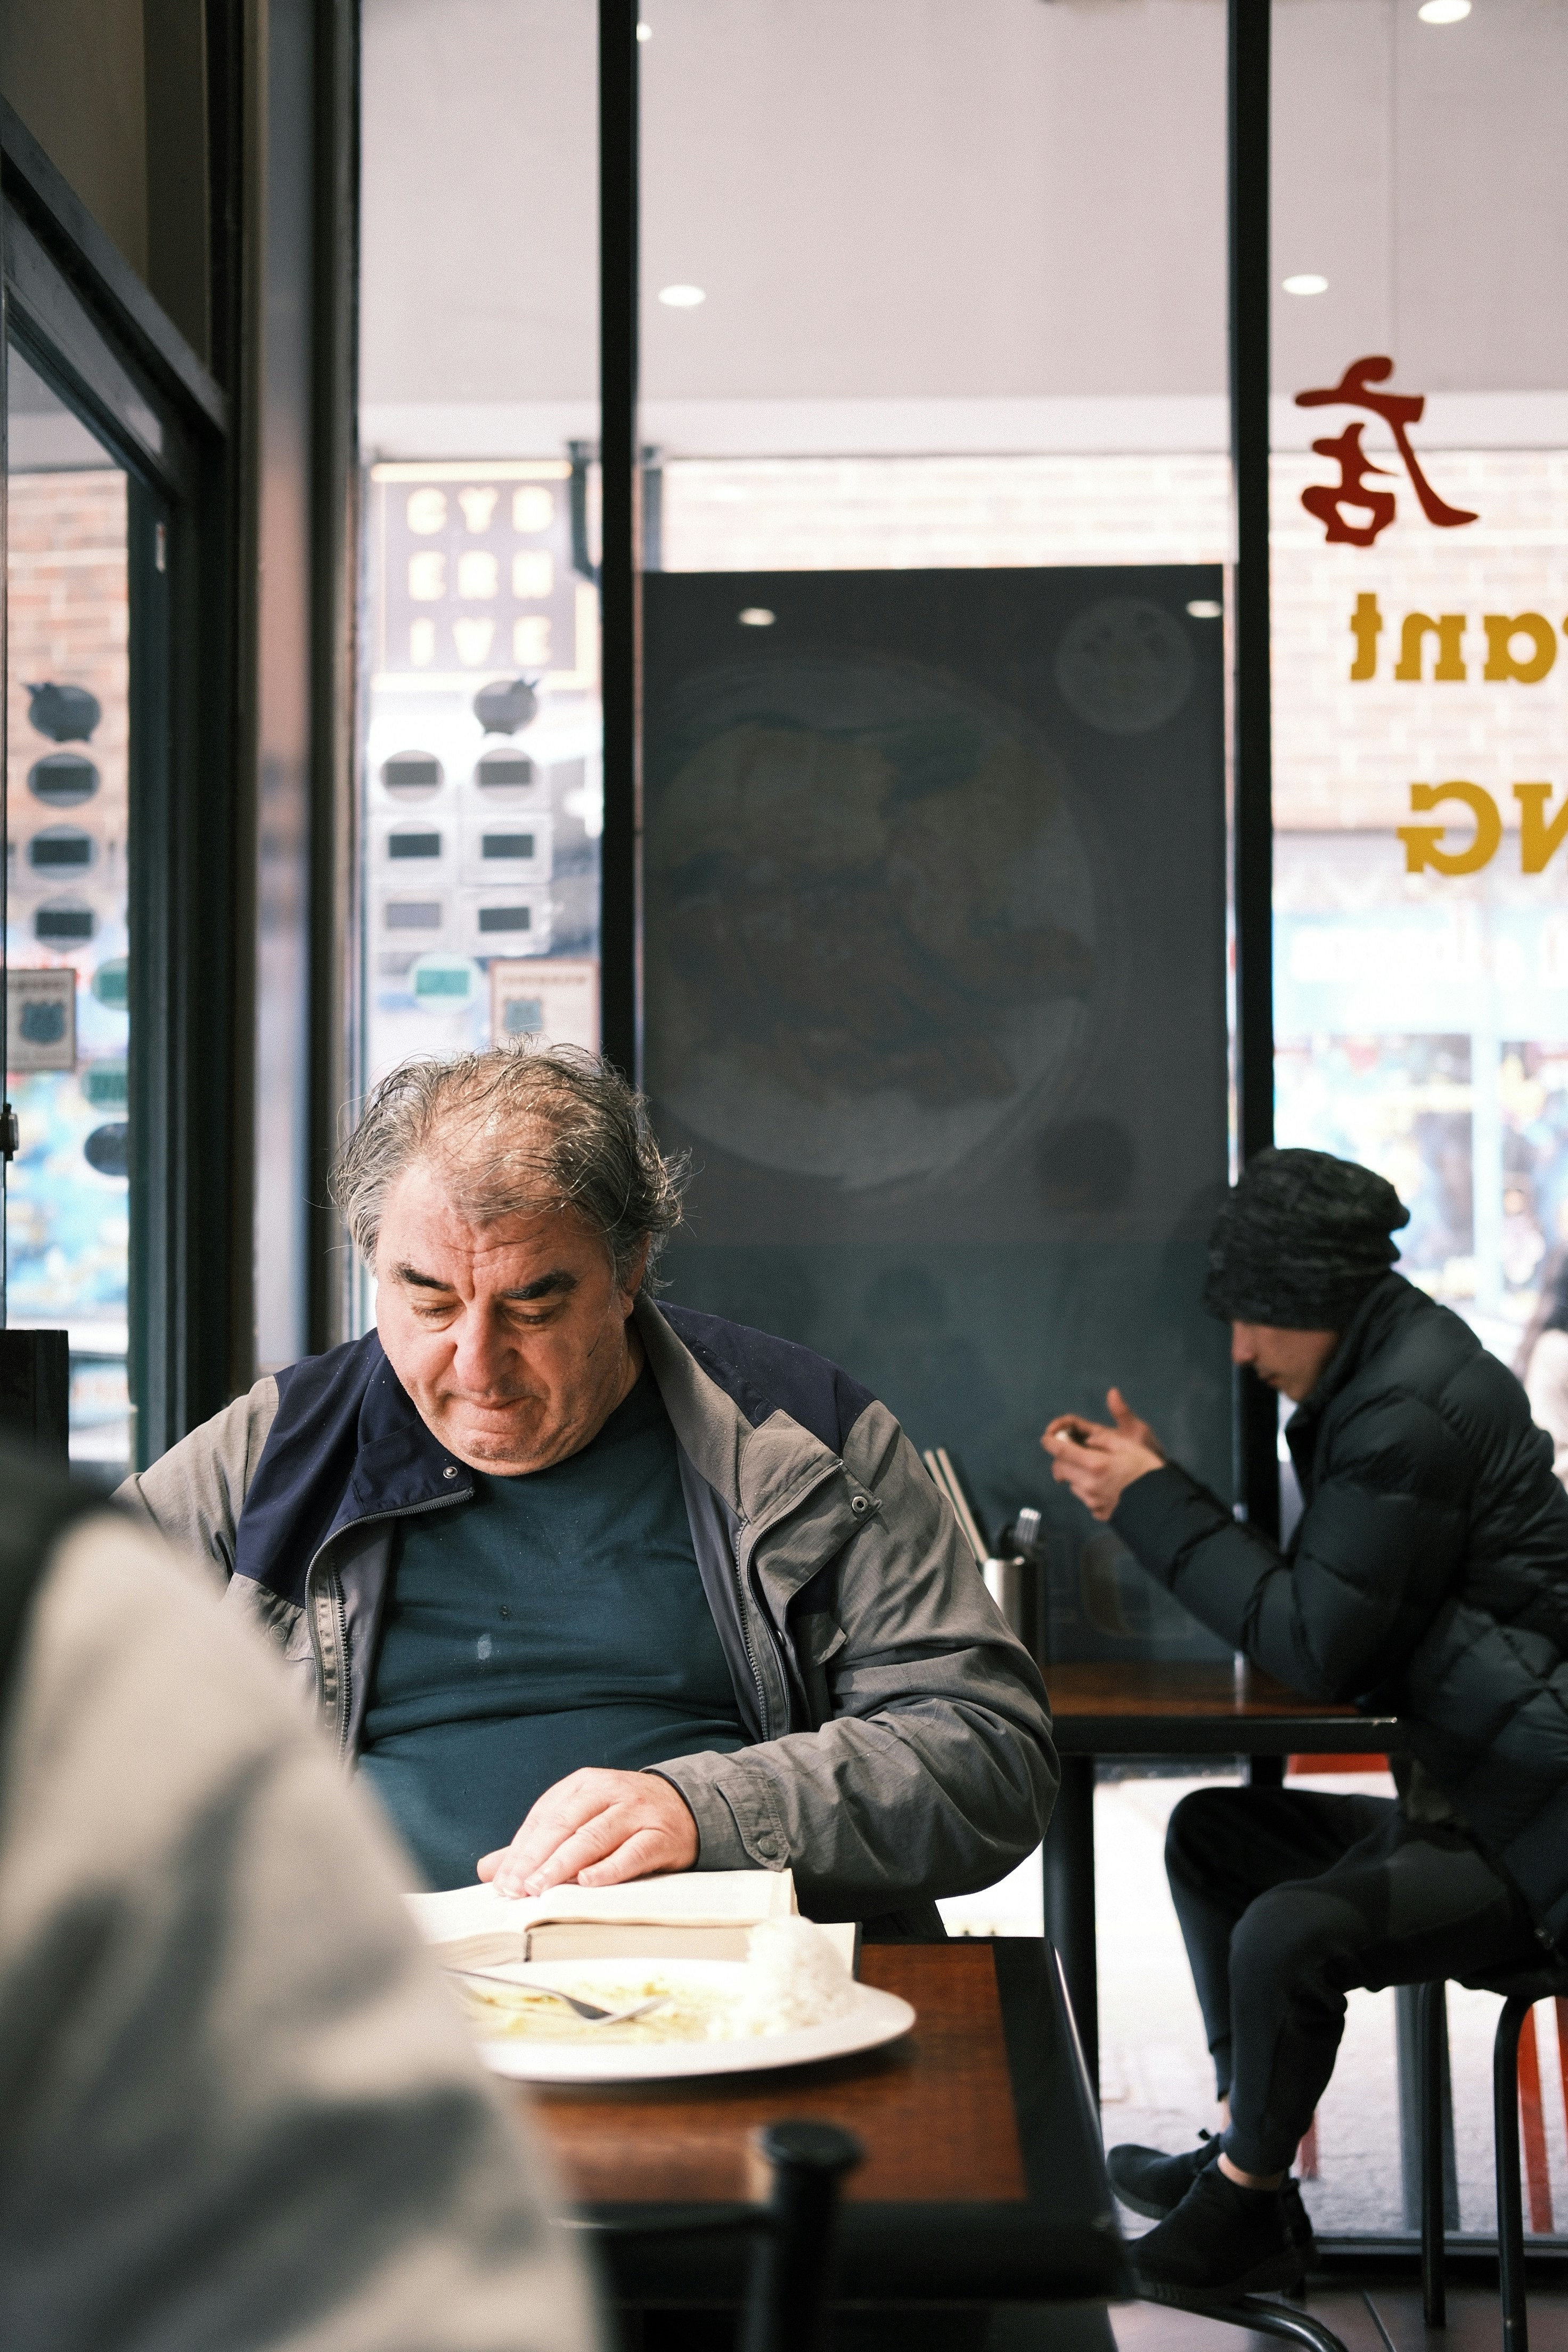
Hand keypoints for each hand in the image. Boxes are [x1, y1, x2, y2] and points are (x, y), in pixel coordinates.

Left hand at [477, 1768, 698, 1898]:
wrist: (686, 1806)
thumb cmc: (621, 1818)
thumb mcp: (578, 1820)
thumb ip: (534, 1845)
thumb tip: (487, 1869)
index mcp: (583, 1785)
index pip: (543, 1817)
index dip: (520, 1851)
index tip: (501, 1882)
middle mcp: (608, 1792)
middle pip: (565, 1824)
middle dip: (536, 1858)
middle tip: (515, 1888)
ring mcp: (636, 1811)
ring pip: (594, 1836)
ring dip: (564, 1864)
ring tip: (540, 1887)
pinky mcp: (660, 1834)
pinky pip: (633, 1852)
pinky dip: (610, 1868)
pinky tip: (589, 1882)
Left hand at [1040, 1387, 1164, 1522]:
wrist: (1161, 1504)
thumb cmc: (1147, 1470)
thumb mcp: (1128, 1445)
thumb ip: (1102, 1440)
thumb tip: (1085, 1440)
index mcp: (1095, 1464)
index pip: (1061, 1452)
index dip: (1050, 1442)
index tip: (1046, 1438)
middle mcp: (1088, 1484)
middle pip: (1060, 1469)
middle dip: (1062, 1459)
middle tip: (1073, 1452)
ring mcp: (1092, 1501)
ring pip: (1071, 1484)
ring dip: (1075, 1474)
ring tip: (1095, 1469)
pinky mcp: (1098, 1512)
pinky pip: (1084, 1497)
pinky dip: (1087, 1489)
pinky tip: (1105, 1485)